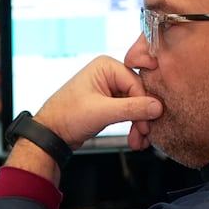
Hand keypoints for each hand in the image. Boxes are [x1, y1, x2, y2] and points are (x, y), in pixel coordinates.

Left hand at [34, 56, 162, 150]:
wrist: (50, 134)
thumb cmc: (66, 117)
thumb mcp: (102, 112)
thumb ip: (131, 109)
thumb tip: (157, 107)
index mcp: (106, 66)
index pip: (136, 83)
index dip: (144, 105)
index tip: (147, 124)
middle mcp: (108, 74)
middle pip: (138, 95)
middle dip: (142, 118)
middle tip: (144, 135)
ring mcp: (108, 88)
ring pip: (134, 106)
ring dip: (138, 125)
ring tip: (138, 141)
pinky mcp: (108, 103)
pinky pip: (127, 112)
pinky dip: (132, 125)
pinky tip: (134, 138)